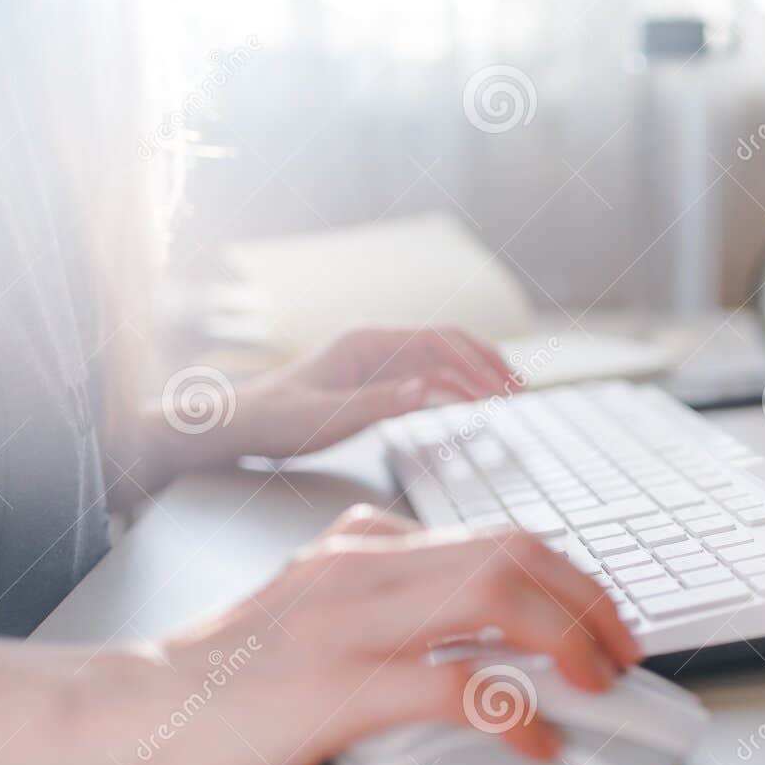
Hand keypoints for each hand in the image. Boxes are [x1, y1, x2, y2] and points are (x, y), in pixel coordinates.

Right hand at [110, 506, 640, 764]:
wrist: (133, 710)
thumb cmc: (230, 674)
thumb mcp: (322, 609)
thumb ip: (396, 599)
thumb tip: (488, 628)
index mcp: (365, 543)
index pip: (499, 536)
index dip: (572, 577)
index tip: (606, 619)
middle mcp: (364, 566)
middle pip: (513, 554)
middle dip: (589, 603)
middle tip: (623, 654)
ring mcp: (350, 621)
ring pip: (496, 596)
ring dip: (570, 640)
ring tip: (600, 683)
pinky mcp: (335, 685)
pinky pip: (454, 686)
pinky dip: (515, 711)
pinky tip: (539, 738)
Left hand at [223, 327, 516, 459]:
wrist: (244, 422)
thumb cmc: (280, 419)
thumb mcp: (328, 416)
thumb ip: (381, 403)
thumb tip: (429, 389)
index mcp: (368, 342)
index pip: (437, 341)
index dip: (476, 362)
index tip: (503, 387)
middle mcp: (377, 344)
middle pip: (446, 343)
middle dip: (486, 362)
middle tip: (520, 387)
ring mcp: (378, 360)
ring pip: (441, 359)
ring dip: (476, 373)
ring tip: (509, 394)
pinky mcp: (376, 379)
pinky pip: (426, 376)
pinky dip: (455, 386)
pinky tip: (474, 401)